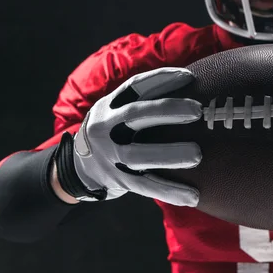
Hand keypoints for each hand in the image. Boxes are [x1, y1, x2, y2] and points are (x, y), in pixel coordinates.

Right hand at [55, 67, 202, 206]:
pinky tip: (193, 196)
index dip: (162, 78)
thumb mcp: (115, 113)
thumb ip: (141, 103)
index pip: (135, 86)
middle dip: (168, 110)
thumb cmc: (112, 134)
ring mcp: (109, 156)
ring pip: (139, 154)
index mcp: (109, 106)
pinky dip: (170, 191)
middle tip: (197, 110)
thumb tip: (194, 88)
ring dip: (170, 154)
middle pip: (136, 114)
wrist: (75, 169)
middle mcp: (106, 127)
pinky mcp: (117, 180)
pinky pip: (146, 186)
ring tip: (198, 155)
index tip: (189, 77)